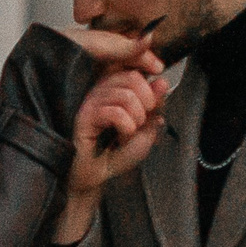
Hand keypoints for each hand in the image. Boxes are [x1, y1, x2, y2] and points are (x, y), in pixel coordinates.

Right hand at [56, 31, 166, 237]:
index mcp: (112, 89)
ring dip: (137, 120)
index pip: (133, 66)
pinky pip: (115, 111)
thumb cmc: (112, 156)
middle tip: (141, 123)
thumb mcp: (144, 132)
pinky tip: (120, 138)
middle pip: (132, 77)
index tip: (155, 91)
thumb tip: (162, 82)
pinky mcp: (83, 116)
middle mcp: (99, 90)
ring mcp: (89, 101)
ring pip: (126, 94)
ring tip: (128, 135)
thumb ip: (154, 108)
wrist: (92, 180)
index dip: (148, 74)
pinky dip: (127, 127)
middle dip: (147, 102)